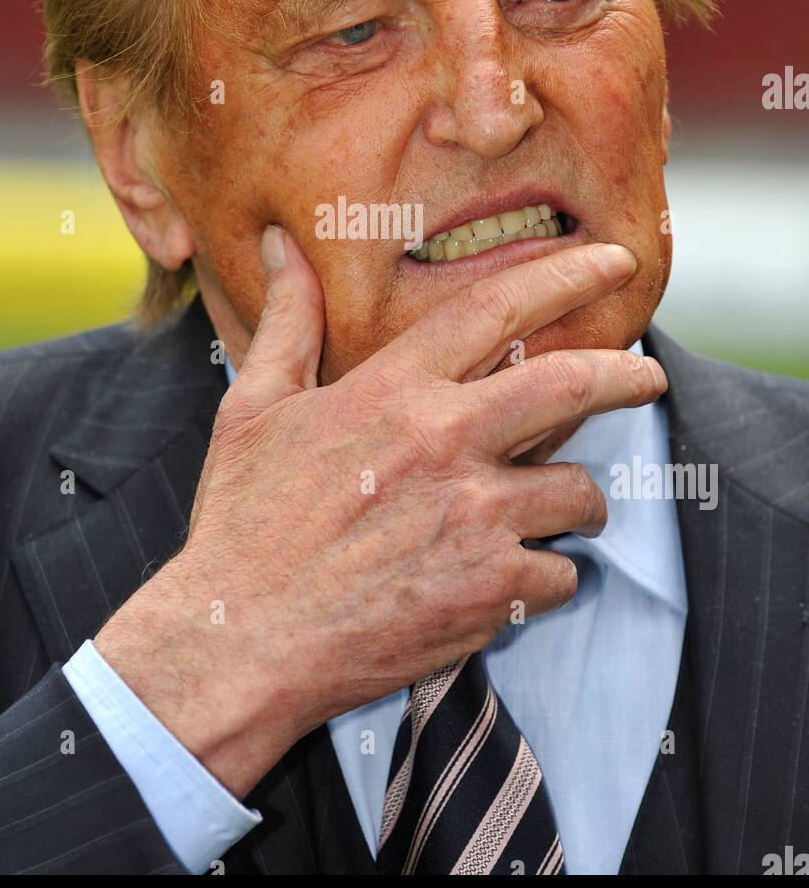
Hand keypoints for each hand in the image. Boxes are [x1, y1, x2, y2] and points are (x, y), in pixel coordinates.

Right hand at [95, 229, 665, 797]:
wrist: (239, 643)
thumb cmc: (241, 525)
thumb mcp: (252, 410)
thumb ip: (287, 322)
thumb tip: (279, 245)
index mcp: (392, 390)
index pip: (496, 310)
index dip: (564, 276)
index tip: (610, 261)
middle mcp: (445, 443)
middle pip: (572, 386)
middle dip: (627, 375)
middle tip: (648, 377)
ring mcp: (475, 519)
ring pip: (579, 493)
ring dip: (578, 503)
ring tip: (553, 513)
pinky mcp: (490, 591)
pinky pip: (560, 575)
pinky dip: (544, 578)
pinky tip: (504, 582)